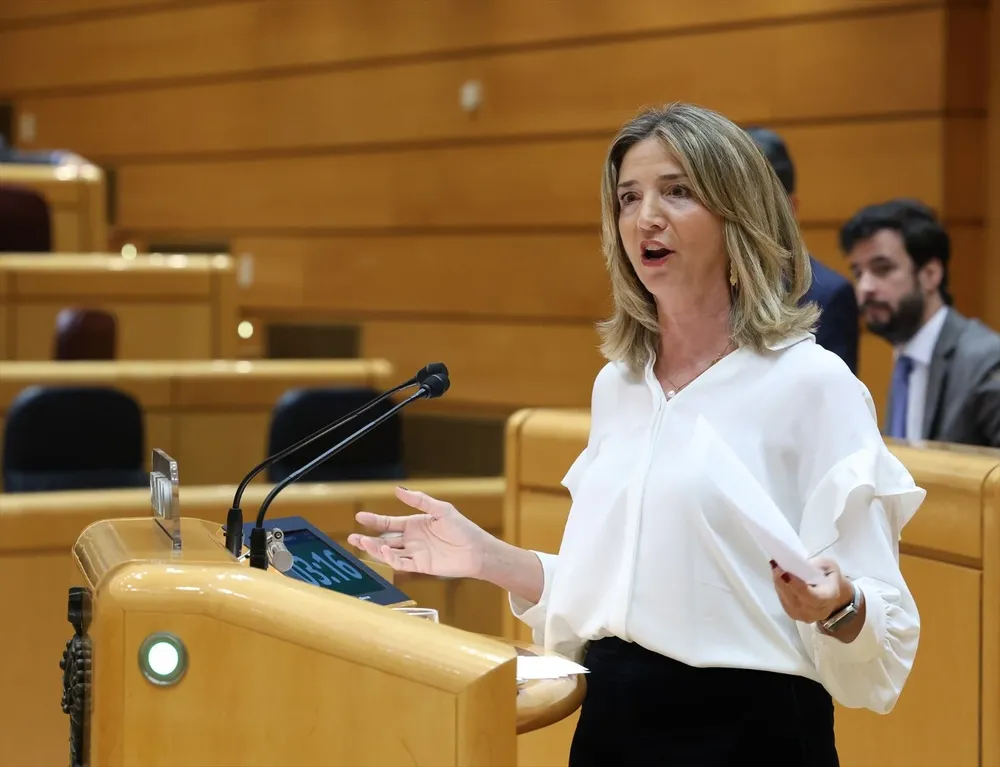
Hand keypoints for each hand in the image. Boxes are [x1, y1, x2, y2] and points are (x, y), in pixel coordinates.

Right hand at [347, 486, 493, 578]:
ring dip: (375, 548)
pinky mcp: (420, 566)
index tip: (359, 517)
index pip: (389, 524)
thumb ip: (419, 500)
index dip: (374, 521)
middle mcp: (411, 539)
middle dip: (368, 539)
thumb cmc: (462, 528)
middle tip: (352, 537)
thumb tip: (398, 490)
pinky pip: (401, 563)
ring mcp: (414, 553)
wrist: (476, 550)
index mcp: (414, 524)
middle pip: (384, 539)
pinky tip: (384, 549)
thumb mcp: (440, 509)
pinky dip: (390, 558)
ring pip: (389, 552)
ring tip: (363, 543)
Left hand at [771, 557, 852, 624]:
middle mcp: (818, 611)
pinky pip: (784, 602)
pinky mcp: (794, 615)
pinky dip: (779, 589)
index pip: (813, 597)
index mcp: (830, 598)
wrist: (832, 594)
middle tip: (776, 567)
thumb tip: (796, 564)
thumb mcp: (828, 566)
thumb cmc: (829, 577)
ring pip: (788, 602)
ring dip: (779, 585)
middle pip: (796, 601)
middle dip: (783, 583)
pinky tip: (777, 577)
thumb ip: (815, 565)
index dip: (798, 587)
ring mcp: (805, 616)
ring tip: (775, 569)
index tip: (785, 573)